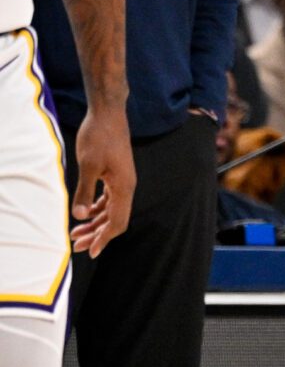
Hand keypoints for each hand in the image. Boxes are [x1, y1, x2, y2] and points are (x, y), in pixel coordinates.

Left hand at [69, 105, 134, 257]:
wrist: (108, 115)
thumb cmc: (98, 137)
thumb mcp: (88, 166)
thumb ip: (84, 192)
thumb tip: (80, 217)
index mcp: (124, 187)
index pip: (117, 221)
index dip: (104, 238)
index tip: (89, 251)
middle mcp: (127, 186)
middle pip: (115, 219)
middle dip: (97, 234)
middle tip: (76, 245)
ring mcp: (122, 180)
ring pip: (112, 210)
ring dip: (95, 223)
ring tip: (76, 232)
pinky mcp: (116, 174)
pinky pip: (109, 199)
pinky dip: (97, 209)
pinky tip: (85, 213)